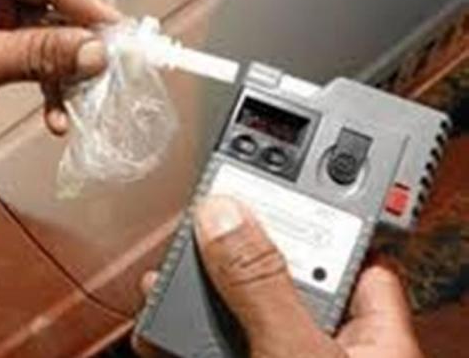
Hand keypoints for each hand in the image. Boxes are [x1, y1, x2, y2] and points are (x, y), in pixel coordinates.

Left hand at [0, 0, 119, 152]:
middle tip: (106, 60)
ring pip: (50, 27)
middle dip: (77, 31)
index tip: (106, 25)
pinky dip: (54, 84)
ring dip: (69, 65)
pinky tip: (58, 114)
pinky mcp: (0, 44)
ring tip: (84, 94)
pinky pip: (41, 56)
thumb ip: (33, 54)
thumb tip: (94, 51)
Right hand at [135, 197, 423, 357]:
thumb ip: (264, 290)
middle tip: (192, 225)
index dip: (304, 214)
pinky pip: (210, 351)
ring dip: (194, 296)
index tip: (260, 182)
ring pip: (235, 318)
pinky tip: (154, 330)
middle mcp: (325, 348)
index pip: (343, 252)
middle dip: (227, 254)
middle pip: (275, 279)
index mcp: (368, 333)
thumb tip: (227, 219)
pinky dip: (180, 340)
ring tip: (161, 278)